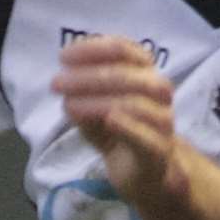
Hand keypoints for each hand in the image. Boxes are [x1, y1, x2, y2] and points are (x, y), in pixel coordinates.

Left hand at [51, 36, 183, 201]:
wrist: (143, 170)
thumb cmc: (119, 130)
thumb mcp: (94, 105)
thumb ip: (81, 91)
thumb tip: (65, 82)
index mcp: (144, 72)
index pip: (123, 49)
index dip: (92, 49)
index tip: (64, 57)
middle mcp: (158, 91)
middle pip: (126, 75)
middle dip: (87, 77)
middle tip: (56, 83)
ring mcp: (162, 120)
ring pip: (134, 103)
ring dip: (97, 102)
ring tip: (69, 105)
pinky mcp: (159, 150)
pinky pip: (147, 136)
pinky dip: (128, 126)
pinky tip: (109, 120)